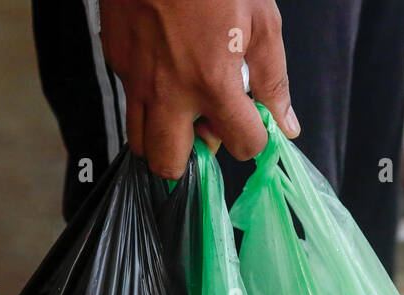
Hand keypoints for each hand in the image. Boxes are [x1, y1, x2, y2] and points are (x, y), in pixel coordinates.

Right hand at [99, 0, 299, 177]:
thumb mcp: (262, 21)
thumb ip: (273, 80)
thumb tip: (286, 123)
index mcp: (213, 83)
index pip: (242, 145)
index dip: (255, 140)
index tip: (255, 127)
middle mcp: (169, 91)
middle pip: (169, 164)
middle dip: (192, 162)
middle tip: (210, 132)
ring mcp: (136, 79)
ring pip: (140, 141)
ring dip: (165, 138)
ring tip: (186, 112)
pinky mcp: (117, 61)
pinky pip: (130, 102)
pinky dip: (149, 103)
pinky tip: (168, 77)